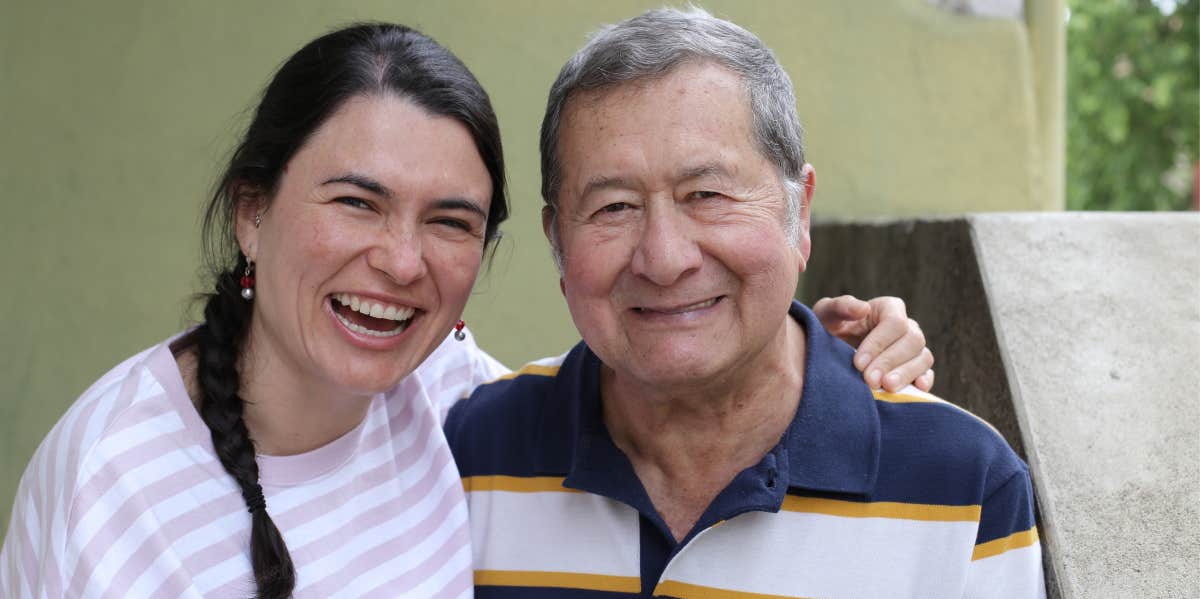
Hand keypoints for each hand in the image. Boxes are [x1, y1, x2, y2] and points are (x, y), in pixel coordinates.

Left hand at [812, 295, 934, 392]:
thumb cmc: (829, 328)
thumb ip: (841, 307)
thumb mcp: (826, 314)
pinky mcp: (916, 368)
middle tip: (869, 380)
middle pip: (913, 341)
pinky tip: (915, 389)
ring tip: (887, 388)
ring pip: (923, 357)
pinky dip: (924, 381)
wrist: (829, 352)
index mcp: (888, 308)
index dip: (879, 343)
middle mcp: (906, 326)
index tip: (858, 363)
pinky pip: (928, 373)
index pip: (895, 322)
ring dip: (906, 374)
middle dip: (890, 361)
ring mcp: (913, 348)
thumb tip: (863, 308)